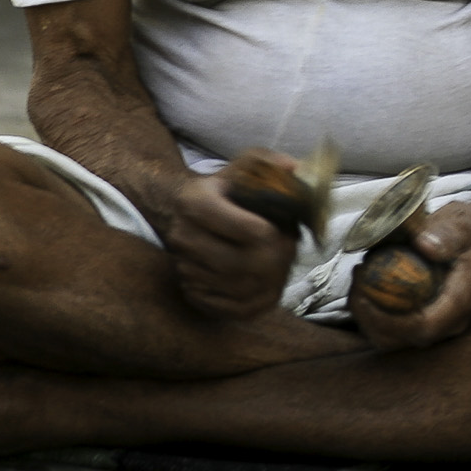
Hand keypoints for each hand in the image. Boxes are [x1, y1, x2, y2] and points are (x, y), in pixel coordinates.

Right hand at [161, 163, 300, 319]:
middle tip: (289, 258)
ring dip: (267, 286)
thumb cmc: (221, 188)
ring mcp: (182, 266)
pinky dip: (251, 305)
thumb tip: (293, 168)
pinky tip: (264, 289)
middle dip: (275, 265)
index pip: (249, 231)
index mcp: (197, 203)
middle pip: (242, 265)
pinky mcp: (186, 289)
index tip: (287, 234)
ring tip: (281, 271)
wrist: (176, 209)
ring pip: (236, 290)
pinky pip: (224, 309)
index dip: (276, 237)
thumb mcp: (242, 165)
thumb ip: (268, 161)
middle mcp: (184, 236)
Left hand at [347, 198, 470, 350]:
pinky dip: (371, 312)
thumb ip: (446, 236)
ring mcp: (435, 325)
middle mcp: (449, 322)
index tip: (364, 296)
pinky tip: (363, 284)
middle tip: (356, 283)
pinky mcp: (422, 321)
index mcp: (461, 302)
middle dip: (368, 319)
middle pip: (401, 340)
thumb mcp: (463, 226)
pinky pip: (391, 328)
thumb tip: (423, 245)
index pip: (423, 328)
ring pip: (391, 339)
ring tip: (357, 279)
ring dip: (366, 317)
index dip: (388, 321)